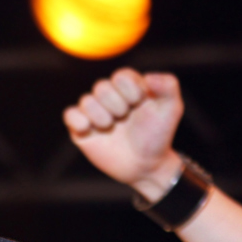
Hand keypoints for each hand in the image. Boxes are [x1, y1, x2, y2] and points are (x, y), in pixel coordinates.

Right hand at [62, 68, 183, 200]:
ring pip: (86, 101)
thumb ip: (168, 85)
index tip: (140, 104)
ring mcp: (94, 112)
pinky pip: (69, 114)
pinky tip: (91, 131)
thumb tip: (148, 77)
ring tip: (112, 128)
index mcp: (128, 87)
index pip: (121, 76)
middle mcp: (109, 97)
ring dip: (102, 117)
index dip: (131, 91)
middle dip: (118, 106)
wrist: (145, 165)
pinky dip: (79, 121)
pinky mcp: (80, 128)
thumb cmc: (157, 136)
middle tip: (126, 118)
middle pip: (101, 87)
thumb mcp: (171, 109)